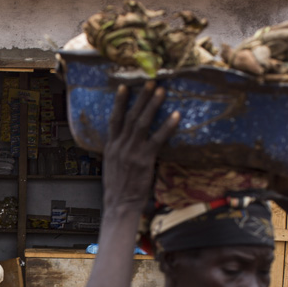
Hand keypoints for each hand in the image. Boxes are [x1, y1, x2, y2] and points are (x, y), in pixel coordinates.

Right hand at [101, 83, 179, 214]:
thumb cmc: (118, 188)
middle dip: (140, 98)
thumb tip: (126, 143)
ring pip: (141, 123)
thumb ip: (119, 152)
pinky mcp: (144, 160)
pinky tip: (176, 116)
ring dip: (152, 105)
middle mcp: (120, 146)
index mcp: (111, 147)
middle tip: (149, 82)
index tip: (123, 87)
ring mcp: (132, 152)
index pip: (113, 119)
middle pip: (129, 116)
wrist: (119, 205)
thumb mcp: (112, 166)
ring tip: (161, 91)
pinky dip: (167, 126)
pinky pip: (157, 139)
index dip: (118, 102)